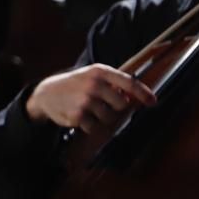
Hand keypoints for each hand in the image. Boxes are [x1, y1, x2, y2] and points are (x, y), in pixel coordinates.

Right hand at [26, 64, 155, 132]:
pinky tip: (80, 117)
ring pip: (109, 118)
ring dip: (101, 118)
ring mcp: (86, 100)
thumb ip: (113, 84)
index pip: (129, 82)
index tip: (153, 101)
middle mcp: (94, 84)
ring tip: (88, 110)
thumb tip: (135, 98)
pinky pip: (95, 127)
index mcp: (100, 71)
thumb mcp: (92, 76)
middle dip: (115, 107)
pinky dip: (90, 125)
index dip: (143, 93)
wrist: (46, 93)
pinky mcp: (78, 116)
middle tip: (103, 104)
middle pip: (122, 104)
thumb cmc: (74, 84)